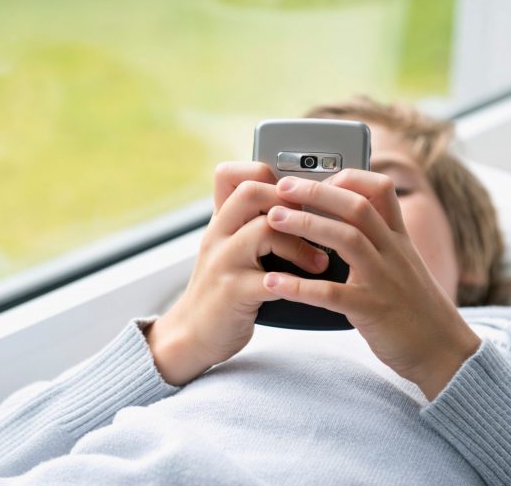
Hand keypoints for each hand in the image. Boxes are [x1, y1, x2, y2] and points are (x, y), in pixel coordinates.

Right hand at [145, 162, 328, 384]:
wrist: (191, 335)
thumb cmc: (222, 291)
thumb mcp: (229, 249)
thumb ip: (251, 226)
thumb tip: (295, 204)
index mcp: (221, 221)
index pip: (235, 175)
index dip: (271, 176)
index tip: (299, 199)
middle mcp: (218, 235)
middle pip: (252, 192)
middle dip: (292, 204)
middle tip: (315, 225)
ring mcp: (223, 262)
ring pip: (265, 229)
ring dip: (301, 244)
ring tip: (319, 263)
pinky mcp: (231, 292)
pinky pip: (271, 279)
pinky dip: (296, 283)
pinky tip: (308, 289)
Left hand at [263, 170, 480, 399]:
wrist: (446, 353)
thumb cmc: (417, 310)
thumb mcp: (403, 266)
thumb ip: (380, 243)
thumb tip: (347, 223)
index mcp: (399, 239)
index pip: (381, 191)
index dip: (351, 177)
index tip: (320, 174)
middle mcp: (393, 252)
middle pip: (357, 207)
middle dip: (317, 192)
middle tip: (281, 187)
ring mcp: (384, 280)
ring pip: (347, 240)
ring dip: (306, 225)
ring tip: (272, 220)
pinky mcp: (372, 310)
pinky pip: (332, 294)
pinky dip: (300, 286)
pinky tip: (273, 282)